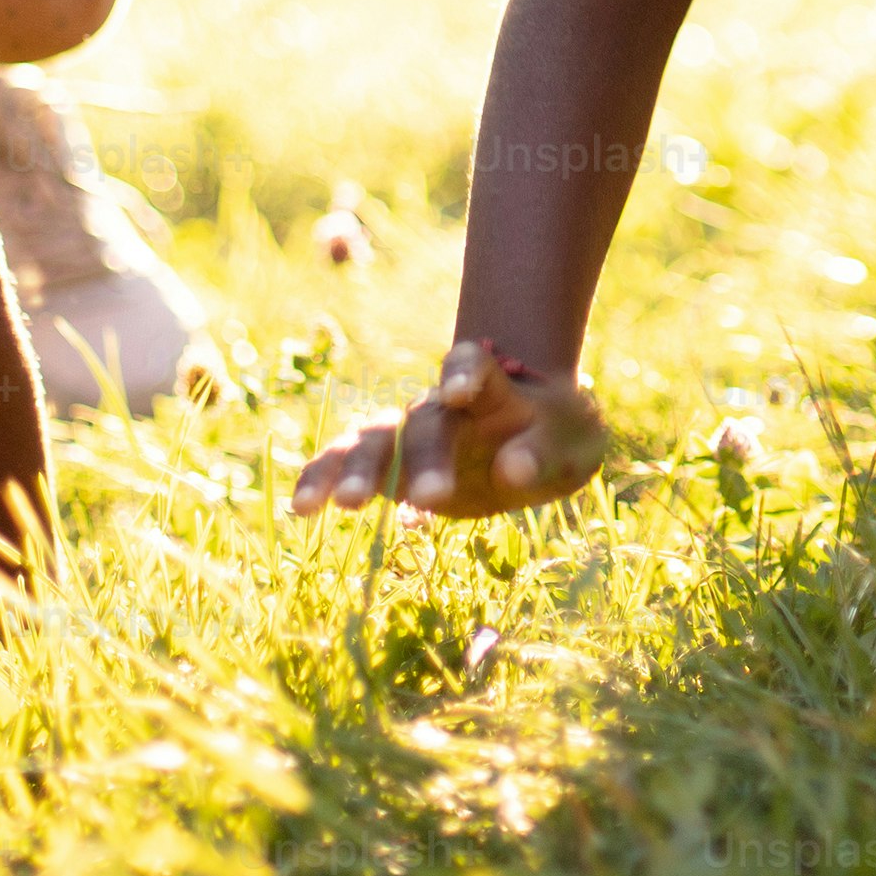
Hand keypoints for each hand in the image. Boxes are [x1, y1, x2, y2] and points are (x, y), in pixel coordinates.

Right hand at [291, 340, 613, 520]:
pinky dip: (322, 480)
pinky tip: (302, 508)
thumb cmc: (556, 437)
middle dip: (424, 459)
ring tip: (342, 506)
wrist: (530, 435)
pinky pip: (345, 467)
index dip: (465, 372)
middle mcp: (442, 404)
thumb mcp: (573, 444)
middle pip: (427, 422)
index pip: (475, 366)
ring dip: (357, 470)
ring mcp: (409, 432)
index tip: (459, 391)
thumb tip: (510, 470)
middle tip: (429, 500)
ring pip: (375, 442)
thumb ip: (544, 453)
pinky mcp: (387, 466)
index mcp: (495, 387)